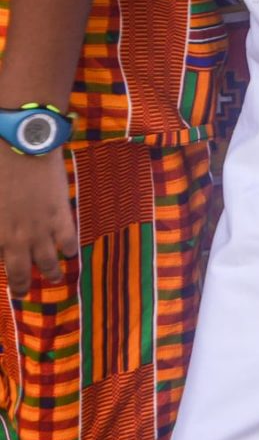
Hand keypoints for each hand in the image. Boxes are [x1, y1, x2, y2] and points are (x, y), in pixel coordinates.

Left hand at [0, 147, 77, 296]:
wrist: (23, 146)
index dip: (2, 269)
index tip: (6, 274)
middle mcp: (16, 239)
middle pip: (20, 271)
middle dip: (22, 285)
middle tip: (24, 294)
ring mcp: (41, 228)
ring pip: (46, 261)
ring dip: (50, 273)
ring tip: (55, 278)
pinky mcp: (61, 215)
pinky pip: (68, 240)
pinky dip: (69, 250)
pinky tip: (70, 253)